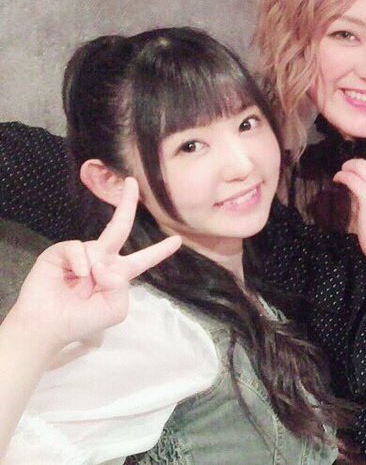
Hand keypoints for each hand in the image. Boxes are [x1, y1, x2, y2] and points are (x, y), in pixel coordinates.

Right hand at [6, 178, 181, 350]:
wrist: (47, 325)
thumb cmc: (82, 320)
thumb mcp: (115, 309)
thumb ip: (121, 286)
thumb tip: (104, 263)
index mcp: (119, 274)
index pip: (144, 260)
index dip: (160, 250)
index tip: (177, 240)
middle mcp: (102, 259)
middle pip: (119, 227)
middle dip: (127, 204)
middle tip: (132, 182)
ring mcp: (82, 254)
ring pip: (98, 247)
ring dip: (92, 271)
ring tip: (81, 291)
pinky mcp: (61, 251)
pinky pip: (78, 248)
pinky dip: (79, 263)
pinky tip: (74, 276)